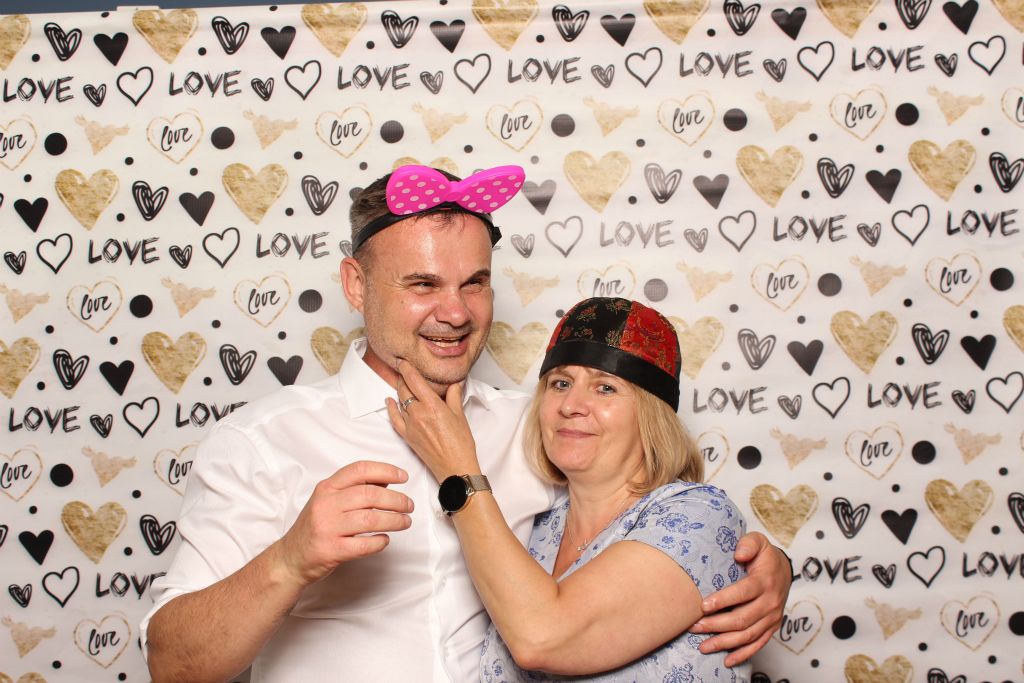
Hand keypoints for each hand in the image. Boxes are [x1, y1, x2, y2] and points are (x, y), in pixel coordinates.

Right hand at [274, 460, 412, 586]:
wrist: (290, 559)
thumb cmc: (315, 527)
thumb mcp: (329, 501)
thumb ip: (355, 489)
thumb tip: (386, 480)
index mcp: (327, 488)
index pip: (360, 470)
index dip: (385, 470)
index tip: (403, 477)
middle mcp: (325, 504)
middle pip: (370, 494)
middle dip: (397, 499)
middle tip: (409, 505)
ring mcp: (327, 528)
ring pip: (371, 519)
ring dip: (395, 520)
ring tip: (405, 522)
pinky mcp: (331, 550)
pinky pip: (364, 545)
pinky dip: (380, 542)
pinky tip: (385, 540)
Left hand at [386, 359, 479, 481]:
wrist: (455, 468)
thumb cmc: (461, 444)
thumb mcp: (459, 415)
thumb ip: (453, 397)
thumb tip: (455, 384)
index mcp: (432, 405)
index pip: (414, 380)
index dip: (407, 368)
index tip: (403, 361)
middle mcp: (418, 413)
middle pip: (404, 389)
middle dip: (402, 377)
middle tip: (402, 369)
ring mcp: (410, 425)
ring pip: (399, 401)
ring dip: (399, 390)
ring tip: (400, 382)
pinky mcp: (407, 436)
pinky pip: (394, 418)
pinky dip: (391, 408)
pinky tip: (389, 401)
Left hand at [690, 531, 790, 666]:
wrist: (784, 569)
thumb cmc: (764, 556)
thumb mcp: (758, 541)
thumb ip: (748, 544)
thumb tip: (739, 553)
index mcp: (765, 581)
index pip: (743, 592)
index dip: (723, 600)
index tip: (703, 605)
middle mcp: (770, 602)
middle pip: (743, 618)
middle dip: (716, 625)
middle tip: (695, 627)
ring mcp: (772, 617)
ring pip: (748, 635)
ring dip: (725, 642)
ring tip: (703, 646)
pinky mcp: (772, 628)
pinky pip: (758, 644)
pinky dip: (743, 654)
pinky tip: (727, 660)